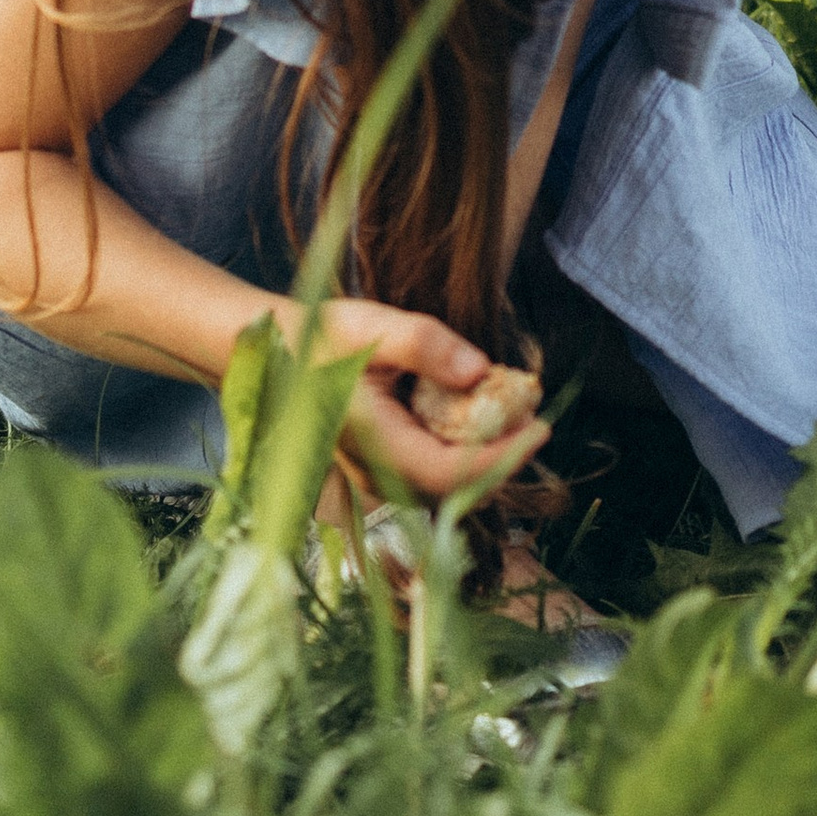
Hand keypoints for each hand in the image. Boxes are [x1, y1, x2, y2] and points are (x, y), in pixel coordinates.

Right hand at [292, 299, 553, 506]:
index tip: (541, 427)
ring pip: (447, 486)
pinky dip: (465, 449)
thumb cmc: (318, 338)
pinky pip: (433, 472)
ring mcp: (378, 475)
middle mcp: (376, 471)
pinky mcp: (383, 467)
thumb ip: (423, 345)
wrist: (275, 357)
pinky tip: (480, 414)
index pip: (450, 472)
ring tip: (514, 411)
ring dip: (487, 456)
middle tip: (534, 414)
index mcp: (373, 442)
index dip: (502, 457)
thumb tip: (480, 370)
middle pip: (456, 489)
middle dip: (503, 457)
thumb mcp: (369, 326)